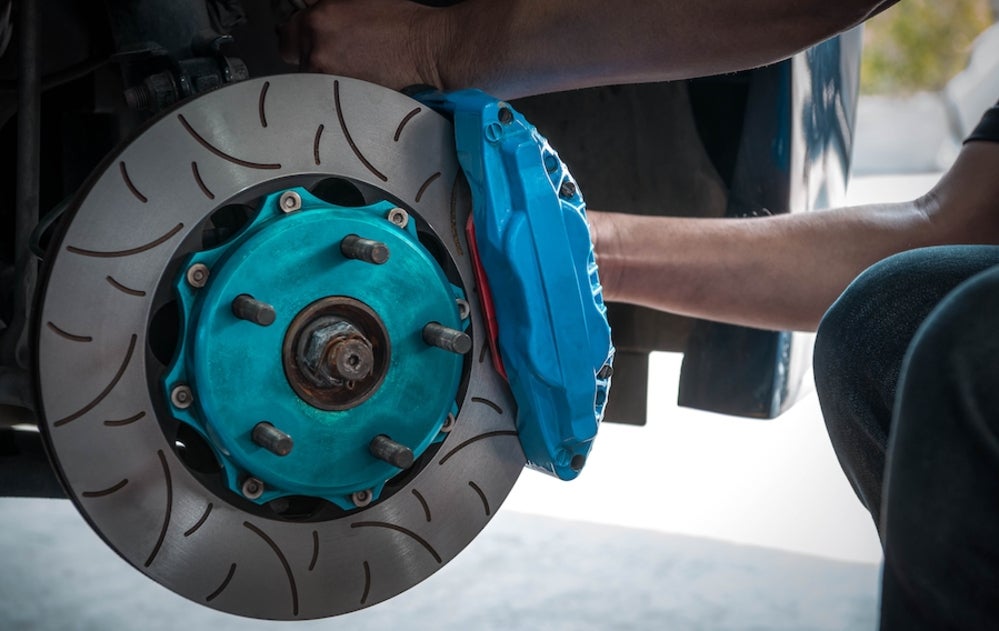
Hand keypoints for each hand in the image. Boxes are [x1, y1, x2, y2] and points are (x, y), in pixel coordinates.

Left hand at [278, 0, 443, 90]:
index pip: (285, 32)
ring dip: (323, 76)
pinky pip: (326, 97)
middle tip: (335, 56)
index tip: (308, 40)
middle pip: (295, 58)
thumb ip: (326, 10)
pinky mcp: (343, 99)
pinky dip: (335, 93)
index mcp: (318, 19)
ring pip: (309, 80)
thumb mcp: (357, 1)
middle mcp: (316, 48)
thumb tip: (310, 17)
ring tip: (351, 72)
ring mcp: (327, 77)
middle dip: (310, 55)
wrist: (430, 51)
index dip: (297, 36)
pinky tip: (354, 86)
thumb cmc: (403, 24)